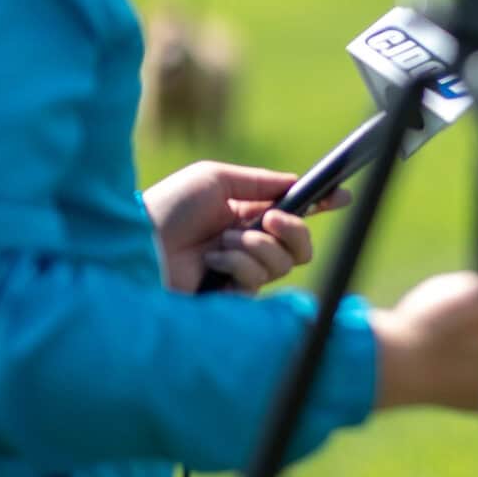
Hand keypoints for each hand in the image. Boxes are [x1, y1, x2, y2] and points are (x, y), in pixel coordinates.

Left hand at [144, 160, 345, 293]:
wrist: (136, 244)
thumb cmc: (168, 207)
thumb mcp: (216, 179)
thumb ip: (260, 182)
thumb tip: (296, 183)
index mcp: (243, 212)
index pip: (292, 210)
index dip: (320, 203)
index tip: (341, 197)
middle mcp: (246, 243)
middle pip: (301, 245)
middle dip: (295, 231)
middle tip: (268, 222)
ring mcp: (238, 272)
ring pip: (283, 264)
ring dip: (255, 248)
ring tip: (221, 243)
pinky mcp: (228, 297)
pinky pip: (257, 281)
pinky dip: (238, 266)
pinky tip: (211, 263)